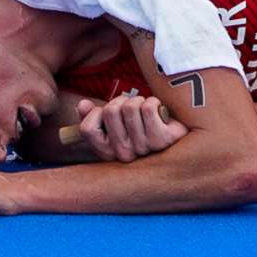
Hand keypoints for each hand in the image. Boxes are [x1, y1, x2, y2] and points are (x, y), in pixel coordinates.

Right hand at [73, 94, 187, 161]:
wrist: (175, 131)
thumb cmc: (142, 125)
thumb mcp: (115, 122)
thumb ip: (94, 115)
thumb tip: (82, 105)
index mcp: (107, 153)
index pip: (87, 128)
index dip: (96, 112)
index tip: (109, 113)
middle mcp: (123, 155)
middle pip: (110, 111)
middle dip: (121, 101)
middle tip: (132, 109)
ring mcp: (143, 149)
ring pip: (130, 107)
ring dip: (139, 100)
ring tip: (146, 111)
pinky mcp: (162, 140)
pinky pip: (148, 107)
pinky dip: (154, 101)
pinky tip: (159, 112)